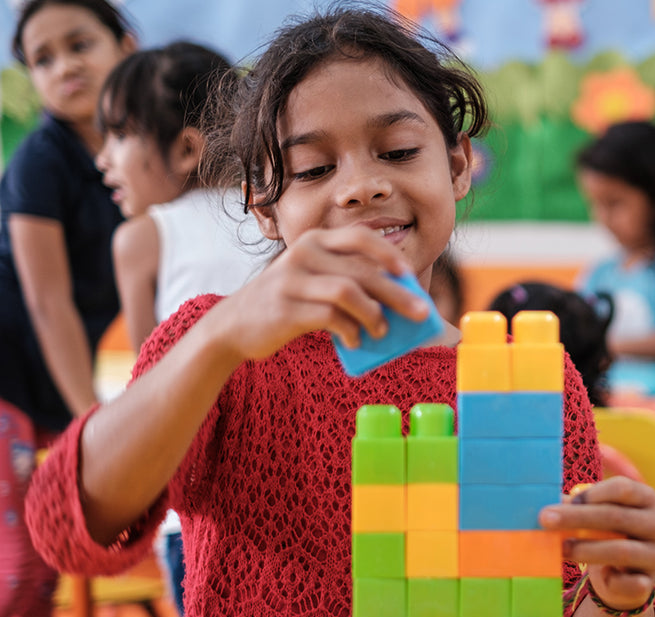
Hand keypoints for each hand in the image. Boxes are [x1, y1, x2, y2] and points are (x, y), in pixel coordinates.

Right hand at [209, 225, 431, 361]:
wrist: (234, 325)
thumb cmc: (287, 303)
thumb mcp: (312, 280)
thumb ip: (345, 281)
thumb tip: (398, 301)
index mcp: (315, 241)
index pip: (359, 237)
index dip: (388, 253)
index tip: (408, 273)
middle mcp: (303, 254)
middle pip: (362, 271)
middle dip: (397, 293)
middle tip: (420, 314)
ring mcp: (292, 280)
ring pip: (348, 292)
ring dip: (373, 314)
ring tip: (382, 331)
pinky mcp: (284, 308)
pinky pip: (329, 317)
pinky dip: (350, 330)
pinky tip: (356, 341)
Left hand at [539, 477, 654, 611]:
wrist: (622, 573)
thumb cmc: (604, 532)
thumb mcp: (595, 514)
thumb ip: (575, 506)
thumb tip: (547, 506)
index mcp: (645, 498)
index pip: (623, 488)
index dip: (593, 493)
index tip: (566, 500)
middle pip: (616, 517)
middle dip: (576, 518)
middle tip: (545, 519)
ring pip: (621, 550)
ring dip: (585, 549)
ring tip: (560, 549)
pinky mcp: (648, 583)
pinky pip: (630, 583)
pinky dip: (611, 580)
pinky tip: (598, 575)